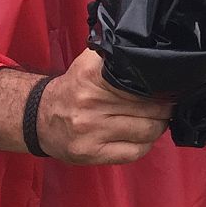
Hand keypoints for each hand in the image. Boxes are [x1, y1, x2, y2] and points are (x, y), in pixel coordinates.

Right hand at [37, 49, 172, 164]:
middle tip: (163, 106)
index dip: (162, 88)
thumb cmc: (74, 90)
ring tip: (153, 121)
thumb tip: (150, 53)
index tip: (166, 89)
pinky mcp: (90, 153)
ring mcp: (90, 131)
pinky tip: (140, 137)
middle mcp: (91, 104)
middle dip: (163, 108)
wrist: (39, 117)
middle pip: (151, 109)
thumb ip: (117, 55)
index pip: (145, 84)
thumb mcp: (90, 63)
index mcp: (93, 77)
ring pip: (147, 131)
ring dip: (157, 127)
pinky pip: (135, 152)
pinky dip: (145, 145)